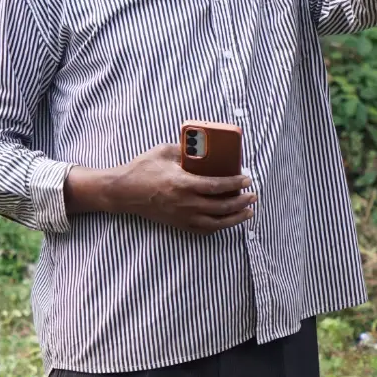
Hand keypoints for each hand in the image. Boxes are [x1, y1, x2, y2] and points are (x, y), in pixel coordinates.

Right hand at [99, 142, 254, 232]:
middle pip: (221, 206)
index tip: (247, 179)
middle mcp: (185, 203)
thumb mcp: (163, 151)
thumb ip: (185, 149)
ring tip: (248, 212)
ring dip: (235, 218)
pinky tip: (227, 221)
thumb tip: (204, 145)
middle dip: (241, 202)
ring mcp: (182, 216)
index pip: (217, 186)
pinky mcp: (178, 224)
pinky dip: (218, 227)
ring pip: (216, 223)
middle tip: (253, 195)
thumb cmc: (142, 169)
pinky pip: (203, 230)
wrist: (123, 192)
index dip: (235, 183)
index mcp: (183, 183)